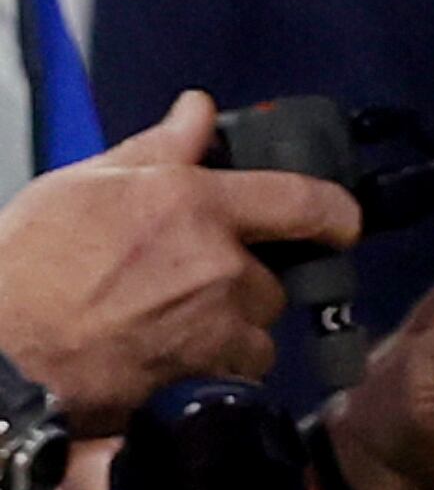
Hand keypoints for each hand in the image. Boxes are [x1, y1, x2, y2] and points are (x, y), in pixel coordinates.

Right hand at [0, 93, 360, 427]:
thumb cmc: (22, 261)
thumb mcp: (82, 185)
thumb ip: (155, 150)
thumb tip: (200, 109)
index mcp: (194, 204)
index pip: (302, 199)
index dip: (336, 213)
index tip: (344, 224)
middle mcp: (218, 265)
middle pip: (273, 282)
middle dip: (245, 287)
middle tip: (192, 289)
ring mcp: (210, 327)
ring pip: (257, 335)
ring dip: (232, 335)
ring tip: (175, 332)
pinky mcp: (195, 381)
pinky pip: (230, 377)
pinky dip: (212, 375)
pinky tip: (171, 368)